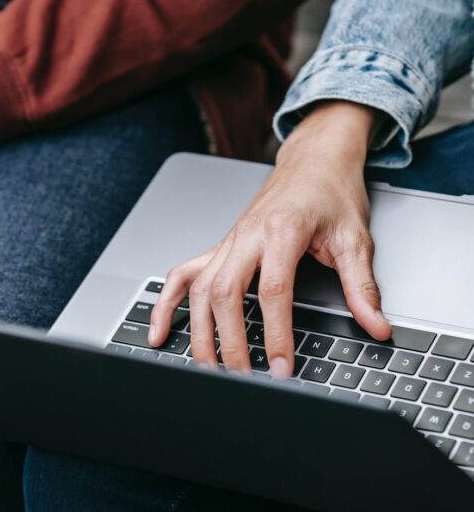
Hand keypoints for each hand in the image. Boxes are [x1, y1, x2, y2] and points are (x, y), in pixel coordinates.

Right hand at [149, 101, 392, 377]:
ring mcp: (227, 241)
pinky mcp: (219, 247)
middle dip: (229, 340)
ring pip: (199, 288)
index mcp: (281, 230)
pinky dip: (166, 304)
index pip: (273, 290)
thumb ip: (362, 286)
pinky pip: (182, 275)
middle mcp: (246, 235)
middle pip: (225, 292)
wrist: (312, 160)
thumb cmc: (330, 192)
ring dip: (198, 331)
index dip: (275, 333)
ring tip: (206, 368)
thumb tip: (376, 325)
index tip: (280, 367)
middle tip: (241, 377)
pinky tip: (160, 331)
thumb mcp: (355, 238)